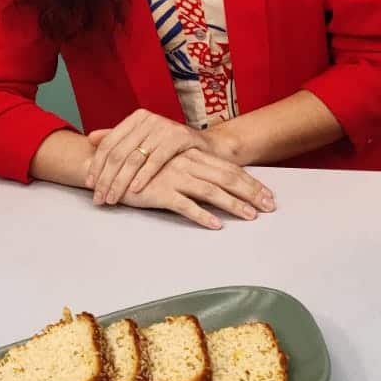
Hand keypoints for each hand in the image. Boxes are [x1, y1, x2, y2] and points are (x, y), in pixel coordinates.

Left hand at [86, 109, 235, 205]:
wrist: (207, 148)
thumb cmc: (172, 147)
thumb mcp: (144, 140)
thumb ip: (118, 138)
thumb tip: (90, 139)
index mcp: (137, 118)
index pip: (109, 142)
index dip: (97, 164)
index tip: (90, 184)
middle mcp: (148, 119)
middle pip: (118, 152)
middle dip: (106, 178)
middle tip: (99, 198)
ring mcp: (164, 127)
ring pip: (134, 158)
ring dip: (120, 181)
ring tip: (112, 198)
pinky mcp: (179, 137)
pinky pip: (156, 160)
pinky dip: (143, 177)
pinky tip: (134, 190)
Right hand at [118, 148, 275, 229]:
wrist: (110, 165)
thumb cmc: (143, 167)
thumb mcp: (172, 164)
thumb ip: (193, 169)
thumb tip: (218, 182)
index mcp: (192, 155)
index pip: (228, 168)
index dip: (250, 181)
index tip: (268, 194)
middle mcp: (187, 164)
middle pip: (226, 178)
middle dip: (251, 192)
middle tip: (270, 206)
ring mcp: (174, 177)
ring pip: (211, 191)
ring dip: (233, 205)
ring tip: (251, 216)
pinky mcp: (160, 192)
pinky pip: (185, 205)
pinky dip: (202, 215)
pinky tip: (216, 225)